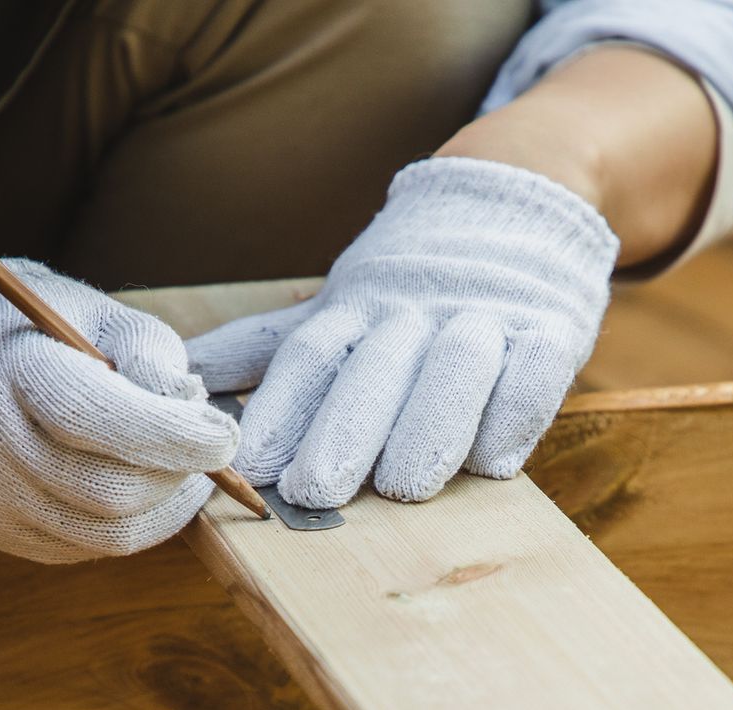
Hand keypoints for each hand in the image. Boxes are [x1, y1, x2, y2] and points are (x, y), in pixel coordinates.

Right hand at [0, 261, 237, 562]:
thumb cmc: (30, 333)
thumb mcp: (92, 313)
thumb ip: (149, 352)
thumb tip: (193, 408)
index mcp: (13, 373)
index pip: (98, 419)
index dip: (175, 435)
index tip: (224, 435)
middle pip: (110, 492)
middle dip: (178, 478)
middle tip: (204, 451)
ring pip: (107, 536)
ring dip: (163, 509)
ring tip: (177, 471)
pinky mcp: (2, 535)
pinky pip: (87, 549)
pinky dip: (128, 524)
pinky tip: (132, 487)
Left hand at [188, 157, 618, 508]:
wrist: (517, 197)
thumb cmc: (409, 280)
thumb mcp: (335, 303)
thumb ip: (267, 347)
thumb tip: (182, 382)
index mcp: (357, 305)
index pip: (311, 356)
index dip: (282, 409)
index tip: (257, 465)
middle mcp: (415, 309)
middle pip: (374, 370)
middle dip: (344, 430)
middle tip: (318, 489)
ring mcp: (485, 316)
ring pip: (454, 370)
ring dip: (428, 427)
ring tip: (405, 486)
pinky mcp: (550, 329)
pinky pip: (535, 372)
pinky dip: (513, 415)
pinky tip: (493, 462)